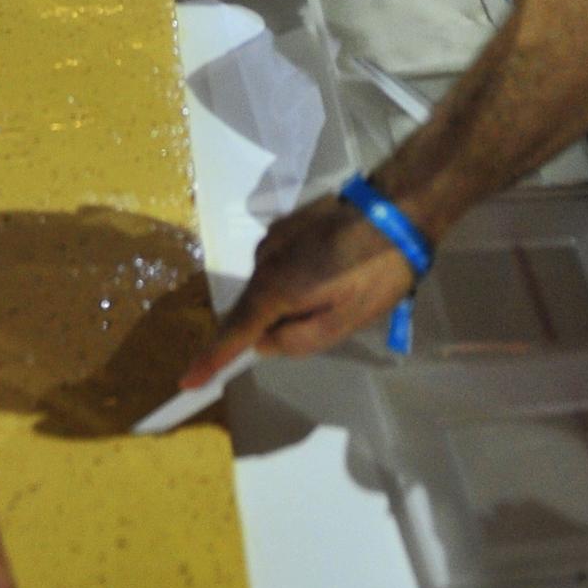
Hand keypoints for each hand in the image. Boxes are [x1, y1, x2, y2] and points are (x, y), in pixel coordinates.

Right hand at [179, 194, 418, 385]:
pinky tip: (330, 271)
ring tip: (336, 293)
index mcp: (275, 289)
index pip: (235, 334)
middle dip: (266, 327)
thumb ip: (299, 340)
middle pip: (250, 308)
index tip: (188, 382)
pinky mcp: (287, 223)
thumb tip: (264, 343)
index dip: (211, 360)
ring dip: (285, 299)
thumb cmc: (378, 271)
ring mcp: (273, 237)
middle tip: (318, 322)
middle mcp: (263, 260)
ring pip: (266, 284)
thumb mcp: (345, 321)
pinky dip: (293, 276)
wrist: (399, 205)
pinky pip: (278, 263)